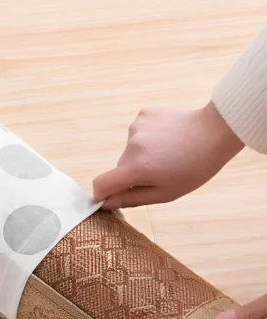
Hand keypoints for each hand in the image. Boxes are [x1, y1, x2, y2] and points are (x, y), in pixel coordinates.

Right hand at [93, 102, 243, 209]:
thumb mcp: (166, 193)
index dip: (102, 193)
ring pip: (130, 150)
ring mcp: (136, 127)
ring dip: (142, 154)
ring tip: (168, 152)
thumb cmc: (195, 167)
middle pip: (120, 167)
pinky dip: (148, 138)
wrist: (216, 131)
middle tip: (161, 171)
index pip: (101, 184)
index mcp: (137, 168)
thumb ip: (132, 199)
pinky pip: (138, 133)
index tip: (110, 196)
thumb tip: (106, 204)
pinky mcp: (143, 114)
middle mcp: (132, 146)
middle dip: (133, 173)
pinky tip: (167, 138)